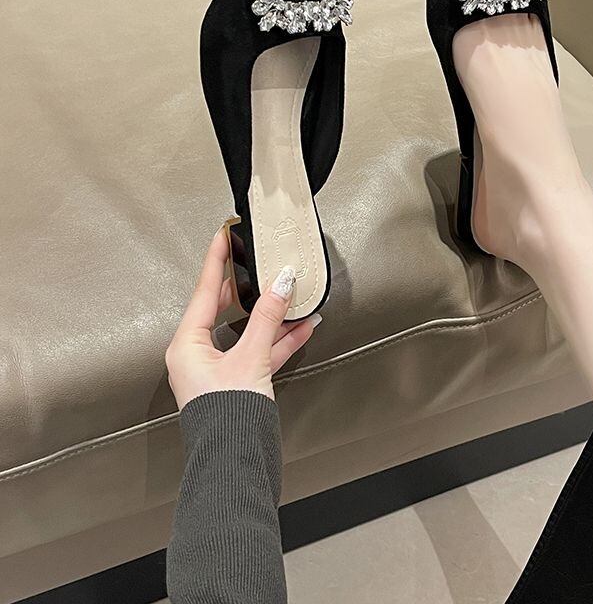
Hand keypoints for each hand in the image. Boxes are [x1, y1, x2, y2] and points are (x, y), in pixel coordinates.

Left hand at [166, 229, 319, 408]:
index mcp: (187, 344)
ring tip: (293, 293)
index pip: (205, 290)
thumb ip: (268, 318)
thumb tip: (280, 283)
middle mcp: (198, 354)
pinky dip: (280, 339)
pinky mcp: (238, 381)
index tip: (223, 235)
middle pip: (226, 308)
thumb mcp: (250, 358)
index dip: (216, 260)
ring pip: (248, 330)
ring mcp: (219, 368)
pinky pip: (259, 351)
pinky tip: (301, 326)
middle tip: (257, 260)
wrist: (234, 461)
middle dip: (250, 288)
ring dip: (273, 315)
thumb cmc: (226, 417)